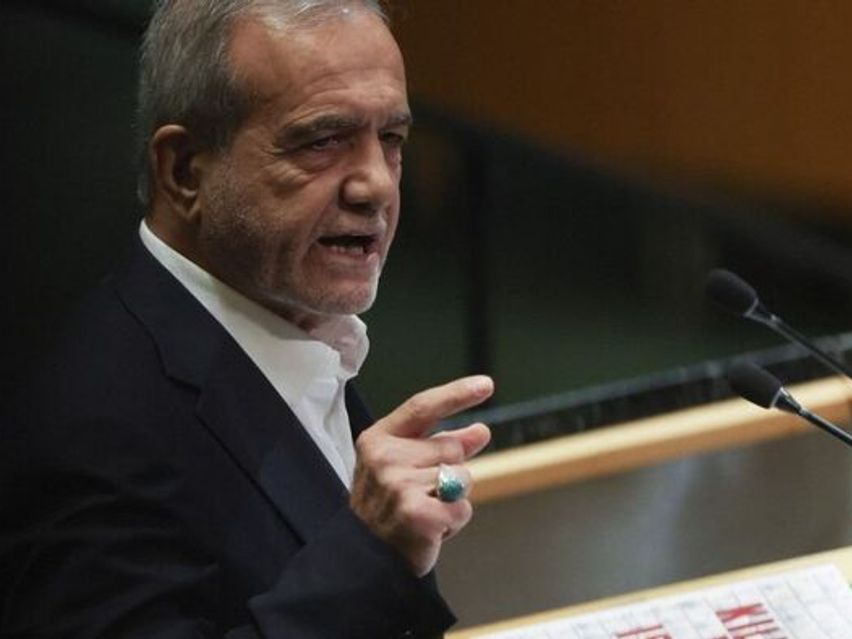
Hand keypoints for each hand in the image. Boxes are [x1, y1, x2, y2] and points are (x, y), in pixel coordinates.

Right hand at [349, 376, 493, 576]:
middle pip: (451, 448)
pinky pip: (462, 508)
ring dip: (452, 499)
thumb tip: (480, 430)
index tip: (486, 385)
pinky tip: (429, 528)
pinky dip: (454, 522)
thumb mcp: (404, 467)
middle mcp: (385, 458)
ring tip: (423, 511)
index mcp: (379, 439)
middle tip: (421, 494)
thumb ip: (440, 445)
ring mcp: (399, 485)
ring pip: (461, 479)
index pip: (423, 407)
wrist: (364, 557)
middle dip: (449, 471)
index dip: (456, 394)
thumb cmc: (386, 508)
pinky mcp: (417, 513)